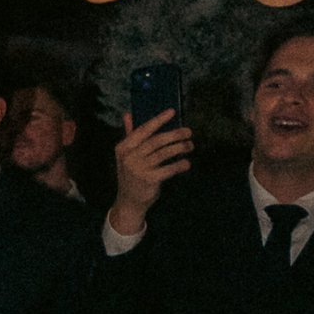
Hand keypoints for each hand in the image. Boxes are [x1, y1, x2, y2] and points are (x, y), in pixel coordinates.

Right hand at [108, 110, 192, 231]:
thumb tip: (127, 114)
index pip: (143, 130)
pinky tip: (187, 163)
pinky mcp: (149, 180)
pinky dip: (180, 165)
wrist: (129, 201)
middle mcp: (129, 157)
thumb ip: (129, 134)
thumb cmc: (131, 174)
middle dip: (175, 134)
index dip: (159, 119)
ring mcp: (138, 169)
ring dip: (180, 148)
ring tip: (190, 146)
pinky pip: (168, 169)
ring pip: (164, 153)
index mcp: (123, 147)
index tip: (172, 111)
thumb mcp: (127, 155)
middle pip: (156, 141)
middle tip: (189, 132)